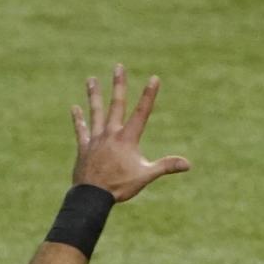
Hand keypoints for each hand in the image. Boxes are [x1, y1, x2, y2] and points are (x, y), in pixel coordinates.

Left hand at [71, 63, 189, 202]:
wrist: (93, 196)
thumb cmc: (120, 186)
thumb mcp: (146, 176)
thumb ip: (166, 166)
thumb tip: (188, 164)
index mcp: (128, 139)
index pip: (141, 112)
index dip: (149, 95)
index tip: (154, 78)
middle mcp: (111, 134)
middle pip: (116, 105)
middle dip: (119, 85)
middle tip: (118, 67)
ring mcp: (96, 139)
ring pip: (96, 112)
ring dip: (94, 95)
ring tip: (91, 79)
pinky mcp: (85, 147)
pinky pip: (81, 130)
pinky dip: (78, 119)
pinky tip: (75, 108)